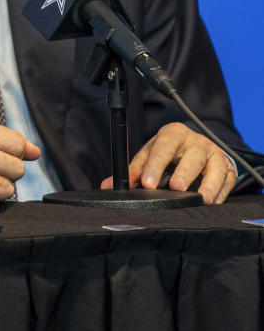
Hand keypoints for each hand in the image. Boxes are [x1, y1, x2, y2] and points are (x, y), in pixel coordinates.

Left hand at [99, 121, 235, 203]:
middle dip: (183, 173)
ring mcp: (215, 154)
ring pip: (214, 169)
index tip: (147, 183)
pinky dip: (220, 193)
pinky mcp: (228, 168)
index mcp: (173, 134)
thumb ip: (133, 171)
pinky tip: (212, 202)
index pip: (163, 147)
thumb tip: (108, 186)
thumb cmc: (169, 153)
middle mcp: (196, 142)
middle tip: (175, 188)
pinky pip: (226, 182)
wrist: (198, 149)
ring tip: (200, 199)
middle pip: (191, 157)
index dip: (155, 165)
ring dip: (207, 185)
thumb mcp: (150, 156)